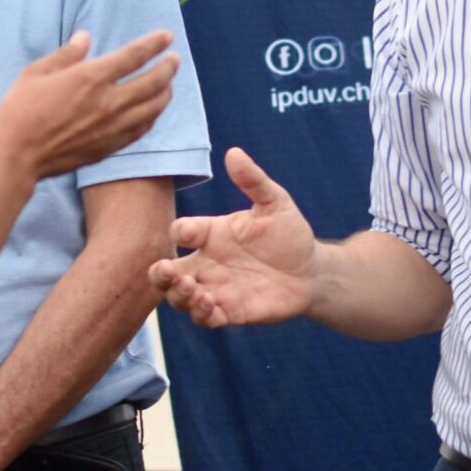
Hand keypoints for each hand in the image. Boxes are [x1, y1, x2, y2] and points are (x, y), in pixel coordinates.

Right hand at [0, 31, 179, 182]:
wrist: (17, 156)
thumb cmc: (19, 110)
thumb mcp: (36, 72)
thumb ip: (66, 55)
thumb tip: (85, 37)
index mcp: (91, 77)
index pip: (134, 56)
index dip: (154, 44)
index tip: (167, 36)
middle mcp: (108, 102)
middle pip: (153, 82)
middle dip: (168, 68)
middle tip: (174, 60)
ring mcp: (112, 127)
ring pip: (153, 108)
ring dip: (166, 93)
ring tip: (169, 85)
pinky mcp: (109, 147)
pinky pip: (141, 130)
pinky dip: (152, 117)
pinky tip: (152, 112)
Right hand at [151, 148, 317, 327]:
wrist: (312, 271)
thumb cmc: (290, 234)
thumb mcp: (275, 203)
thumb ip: (253, 180)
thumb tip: (234, 152)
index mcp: (212, 234)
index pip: (182, 231)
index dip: (181, 232)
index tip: (188, 233)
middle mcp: (207, 263)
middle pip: (165, 272)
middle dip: (159, 274)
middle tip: (168, 271)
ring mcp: (216, 289)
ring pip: (180, 298)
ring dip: (178, 296)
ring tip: (194, 290)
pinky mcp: (230, 312)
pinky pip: (205, 319)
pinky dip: (201, 315)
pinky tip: (210, 305)